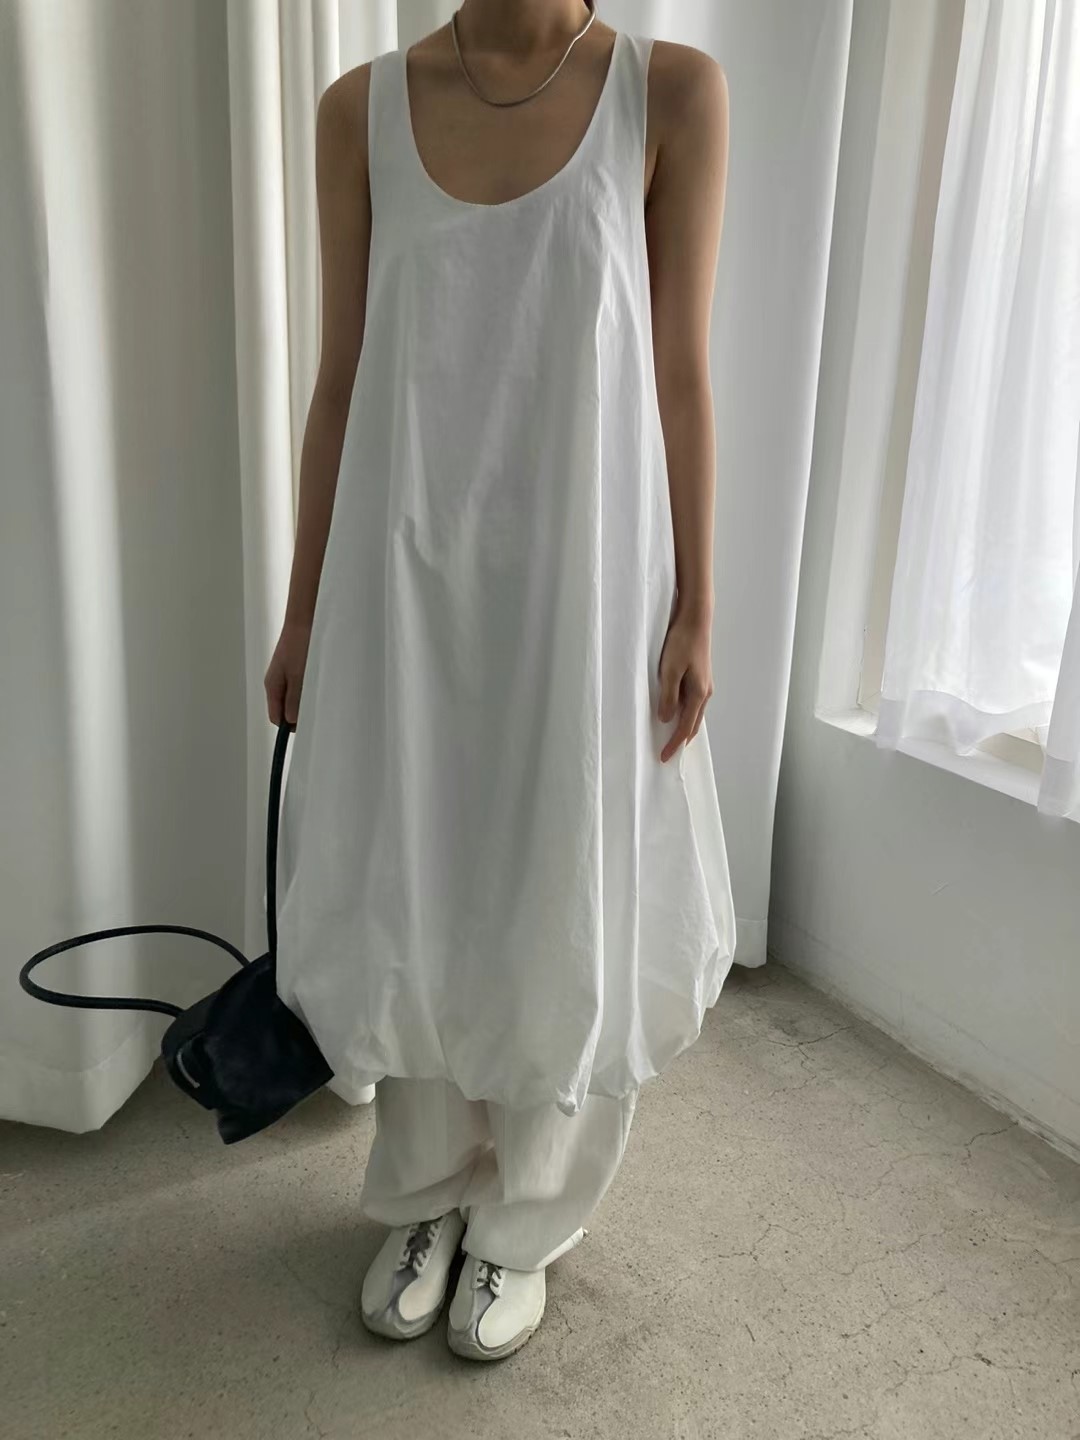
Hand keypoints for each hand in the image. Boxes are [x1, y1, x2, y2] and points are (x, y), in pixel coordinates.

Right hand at [264, 620, 311, 727]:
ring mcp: (287, 676)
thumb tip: (291, 721)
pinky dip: (311, 692)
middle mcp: (278, 683)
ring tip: (321, 699)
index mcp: (273, 686)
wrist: (306, 619)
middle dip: (300, 715)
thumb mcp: (299, 676)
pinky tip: (322, 688)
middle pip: (286, 710)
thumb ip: (294, 699)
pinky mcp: (298, 669)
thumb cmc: (301, 646)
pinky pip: (302, 688)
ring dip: (307, 703)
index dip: (289, 726)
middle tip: (318, 714)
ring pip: (296, 700)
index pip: (276, 717)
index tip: (306, 728)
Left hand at [657, 603, 713, 762]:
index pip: (685, 727)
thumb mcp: (669, 670)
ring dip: (683, 728)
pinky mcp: (700, 678)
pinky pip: (693, 703)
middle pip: (693, 724)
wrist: (696, 619)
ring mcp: (704, 685)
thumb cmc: (682, 642)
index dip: (674, 744)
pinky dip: (685, 714)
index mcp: (699, 694)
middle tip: (667, 753)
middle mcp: (705, 692)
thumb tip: (665, 719)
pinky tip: (675, 714)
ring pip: (694, 714)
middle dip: (681, 740)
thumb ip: (667, 696)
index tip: (664, 757)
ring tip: (670, 739)